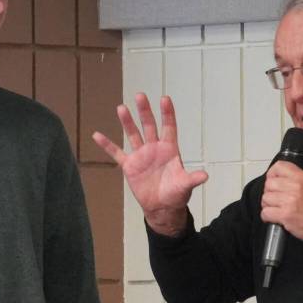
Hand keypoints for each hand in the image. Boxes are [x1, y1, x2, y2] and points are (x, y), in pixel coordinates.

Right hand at [92, 93, 207, 235]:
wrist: (161, 207)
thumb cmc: (176, 194)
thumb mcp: (185, 186)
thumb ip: (192, 178)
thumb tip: (205, 176)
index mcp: (169, 149)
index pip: (169, 127)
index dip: (167, 114)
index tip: (164, 99)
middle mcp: (154, 148)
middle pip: (149, 126)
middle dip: (145, 111)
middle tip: (140, 95)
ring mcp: (141, 155)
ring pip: (133, 134)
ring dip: (127, 122)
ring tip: (121, 107)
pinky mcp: (129, 165)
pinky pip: (116, 153)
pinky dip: (107, 145)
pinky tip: (97, 135)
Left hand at [261, 161, 302, 253]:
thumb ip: (297, 181)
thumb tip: (279, 180)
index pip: (279, 167)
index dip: (272, 175)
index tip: (272, 182)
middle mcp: (296, 186)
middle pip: (268, 184)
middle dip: (269, 193)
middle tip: (276, 201)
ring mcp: (290, 200)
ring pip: (265, 198)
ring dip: (268, 206)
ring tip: (277, 210)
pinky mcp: (285, 215)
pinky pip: (265, 212)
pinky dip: (267, 217)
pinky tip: (276, 219)